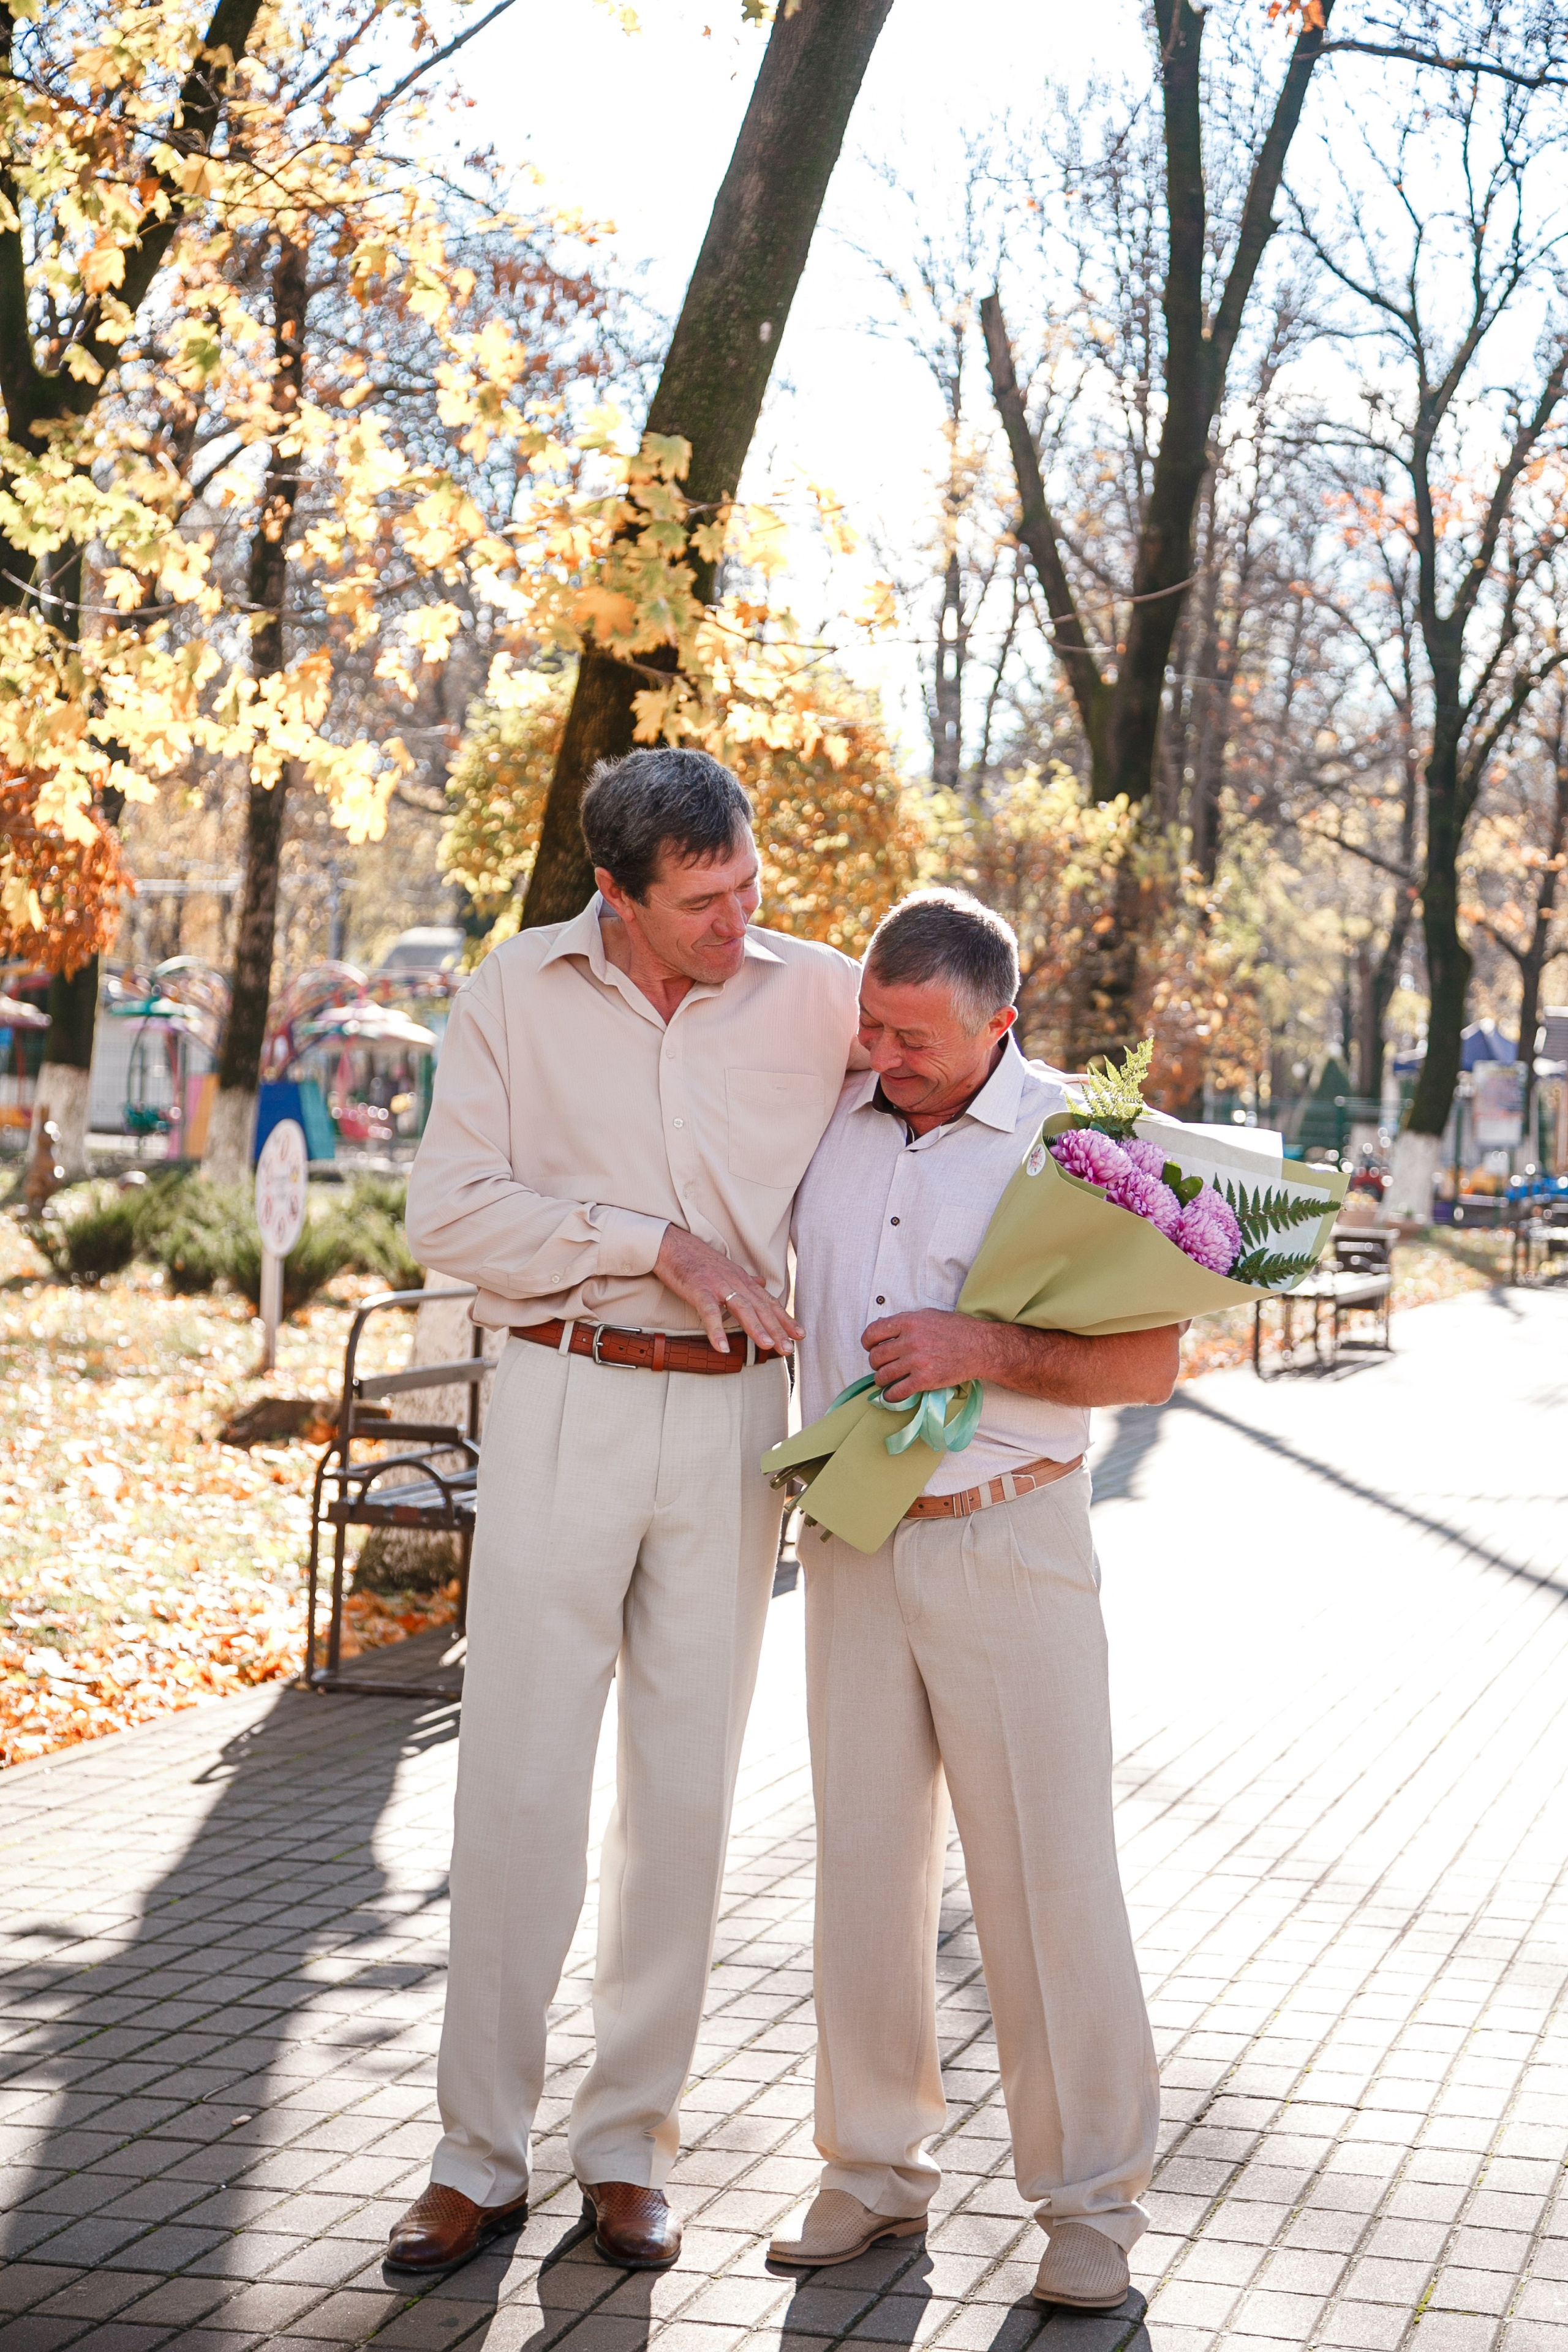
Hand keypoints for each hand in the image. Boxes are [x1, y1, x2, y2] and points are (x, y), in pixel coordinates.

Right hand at [655, 1225, 801, 1356]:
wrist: (674, 1245)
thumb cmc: (699, 1260)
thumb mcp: (728, 1269)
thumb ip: (746, 1280)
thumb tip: (762, 1283)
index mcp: (743, 1281)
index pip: (769, 1302)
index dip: (785, 1319)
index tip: (800, 1335)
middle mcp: (735, 1283)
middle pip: (760, 1308)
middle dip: (777, 1329)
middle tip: (789, 1349)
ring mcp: (718, 1285)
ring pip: (741, 1308)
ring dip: (755, 1328)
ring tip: (768, 1346)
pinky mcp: (698, 1290)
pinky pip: (709, 1312)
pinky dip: (717, 1330)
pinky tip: (722, 1348)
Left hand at [862, 1309, 994, 1402]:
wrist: (980, 1347)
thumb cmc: (956, 1330)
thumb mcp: (928, 1315)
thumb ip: (905, 1322)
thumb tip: (883, 1329)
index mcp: (909, 1322)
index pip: (873, 1333)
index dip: (868, 1343)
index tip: (871, 1348)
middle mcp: (910, 1341)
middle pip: (876, 1357)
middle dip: (876, 1363)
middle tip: (883, 1365)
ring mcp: (917, 1361)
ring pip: (883, 1375)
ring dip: (882, 1380)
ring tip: (888, 1379)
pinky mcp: (925, 1380)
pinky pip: (897, 1392)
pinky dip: (891, 1396)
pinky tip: (893, 1394)